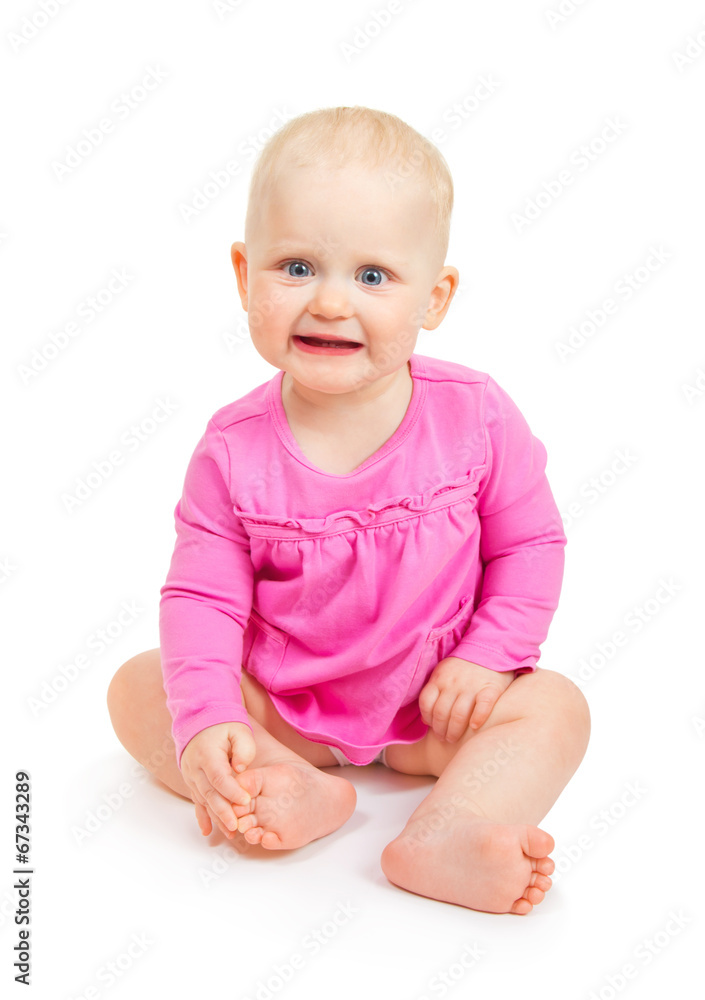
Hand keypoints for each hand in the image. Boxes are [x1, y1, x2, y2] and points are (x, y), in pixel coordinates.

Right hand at [180, 722, 255, 837]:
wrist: (201, 719)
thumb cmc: (224, 725)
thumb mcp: (238, 729)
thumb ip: (243, 747)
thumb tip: (241, 768)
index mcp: (207, 753)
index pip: (219, 776)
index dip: (231, 790)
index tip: (245, 800)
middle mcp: (195, 766)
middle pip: (208, 792)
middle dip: (223, 811)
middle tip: (237, 825)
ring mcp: (191, 775)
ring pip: (203, 800)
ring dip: (216, 817)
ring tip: (230, 832)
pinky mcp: (192, 781)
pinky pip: (196, 800)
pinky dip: (203, 816)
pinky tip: (207, 831)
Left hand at [419, 657, 514, 742]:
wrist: (491, 648)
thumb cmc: (465, 666)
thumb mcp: (444, 673)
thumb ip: (434, 693)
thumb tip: (425, 722)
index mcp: (439, 678)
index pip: (426, 702)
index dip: (427, 719)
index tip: (432, 728)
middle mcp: (453, 682)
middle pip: (441, 713)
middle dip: (440, 730)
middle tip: (444, 738)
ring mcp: (472, 685)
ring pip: (458, 715)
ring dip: (454, 731)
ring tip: (454, 739)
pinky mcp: (490, 688)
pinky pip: (483, 707)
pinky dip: (478, 719)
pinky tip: (475, 727)